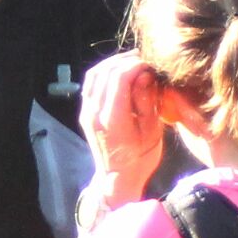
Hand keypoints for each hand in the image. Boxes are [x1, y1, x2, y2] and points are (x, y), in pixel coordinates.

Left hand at [80, 55, 166, 190]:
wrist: (117, 177)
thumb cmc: (141, 158)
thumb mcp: (152, 131)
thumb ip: (146, 101)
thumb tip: (145, 74)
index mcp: (113, 118)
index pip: (119, 78)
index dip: (136, 65)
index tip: (151, 65)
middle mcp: (94, 113)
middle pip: (105, 73)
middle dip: (125, 62)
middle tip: (144, 60)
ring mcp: (86, 112)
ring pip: (93, 75)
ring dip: (113, 64)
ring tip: (133, 61)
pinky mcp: (85, 113)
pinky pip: (90, 84)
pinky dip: (104, 73)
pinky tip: (120, 72)